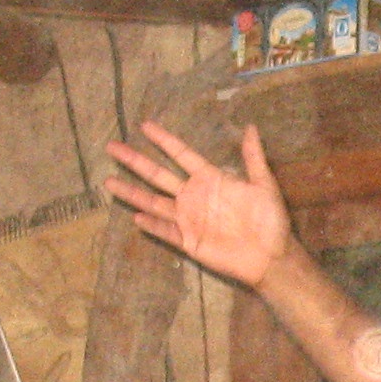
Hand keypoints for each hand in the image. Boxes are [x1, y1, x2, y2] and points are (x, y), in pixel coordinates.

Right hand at [104, 120, 290, 286]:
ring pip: (153, 202)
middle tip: (112, 146)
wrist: (271, 256)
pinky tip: (135, 216)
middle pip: (158, 175)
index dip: (164, 140)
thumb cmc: (270, 220)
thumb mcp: (264, 184)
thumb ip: (254, 157)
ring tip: (109, 181)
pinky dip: (151, 225)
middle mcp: (193, 196)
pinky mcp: (188, 241)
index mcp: (210, 178)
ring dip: (132, 192)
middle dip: (135, 161)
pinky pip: (165, 230)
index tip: (144, 125)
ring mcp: (188, 218)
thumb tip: (251, 126)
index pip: (181, 155)